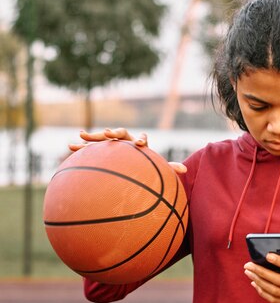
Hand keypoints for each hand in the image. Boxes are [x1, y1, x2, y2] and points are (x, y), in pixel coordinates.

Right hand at [69, 127, 186, 173]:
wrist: (131, 163)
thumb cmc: (145, 167)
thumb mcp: (156, 168)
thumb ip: (168, 167)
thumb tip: (185, 169)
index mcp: (140, 144)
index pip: (142, 139)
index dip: (141, 140)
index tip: (141, 145)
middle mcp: (126, 141)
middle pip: (120, 133)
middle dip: (114, 133)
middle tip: (108, 134)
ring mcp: (112, 144)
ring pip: (102, 138)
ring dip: (93, 136)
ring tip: (81, 135)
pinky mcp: (100, 150)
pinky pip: (89, 148)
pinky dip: (81, 147)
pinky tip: (70, 146)